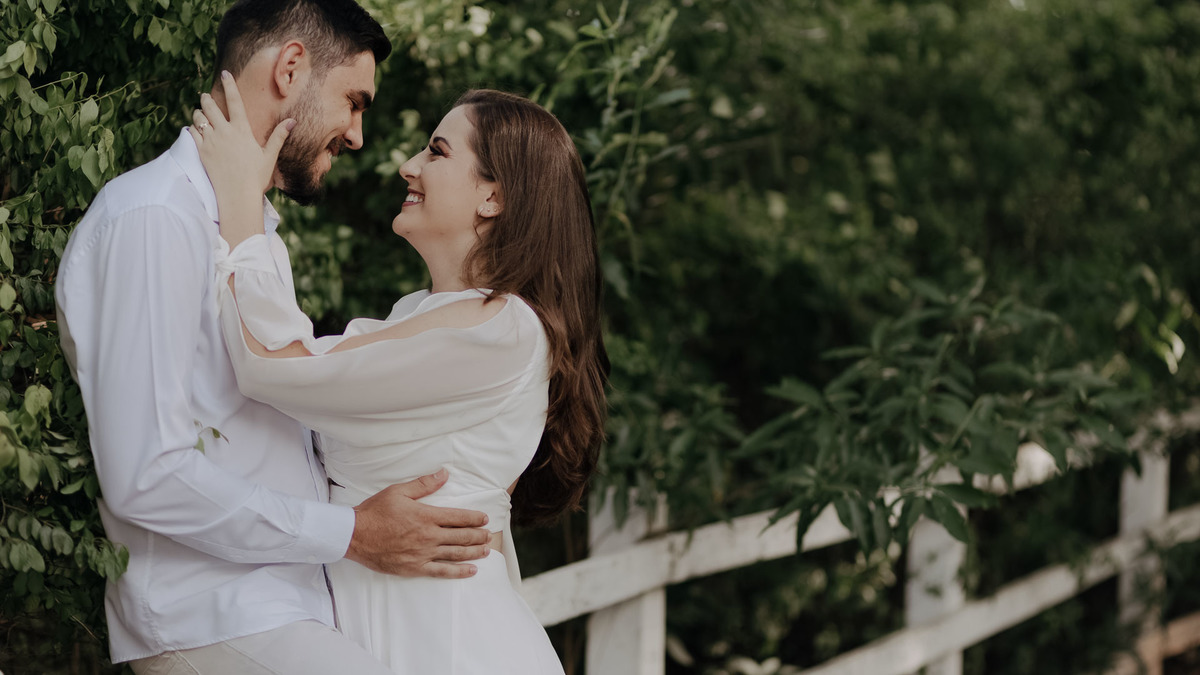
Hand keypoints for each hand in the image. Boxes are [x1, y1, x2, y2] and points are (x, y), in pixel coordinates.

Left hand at [188, 72, 292, 248]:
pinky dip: (192, 128)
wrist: (237, 195)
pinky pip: (191, 133)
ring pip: (198, 118)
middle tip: (205, 97)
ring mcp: (211, 141)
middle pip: (210, 106)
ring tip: (200, 114)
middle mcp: (224, 132)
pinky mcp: (201, 151)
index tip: (225, 73)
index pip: (235, 101)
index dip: (230, 85)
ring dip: (198, 113)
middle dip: (206, 99)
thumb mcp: (269, 156)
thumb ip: (278, 136)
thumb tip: (292, 121)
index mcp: (242, 130)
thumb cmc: (256, 177)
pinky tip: (195, 130)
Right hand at [345, 469, 492, 577]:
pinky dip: (458, 572)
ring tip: (486, 551)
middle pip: (461, 537)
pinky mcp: (414, 568)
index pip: (458, 517)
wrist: (354, 535)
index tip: (485, 519)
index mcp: (426, 516)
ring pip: (455, 554)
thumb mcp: (399, 492)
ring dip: (474, 552)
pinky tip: (471, 570)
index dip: (474, 518)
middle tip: (488, 535)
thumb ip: (424, 484)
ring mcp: (422, 553)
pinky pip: (441, 571)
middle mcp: (428, 536)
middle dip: (478, 536)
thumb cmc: (375, 512)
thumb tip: (444, 474)